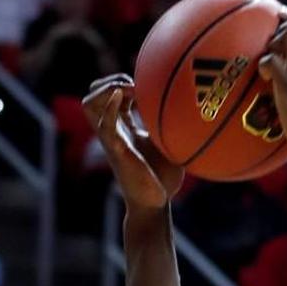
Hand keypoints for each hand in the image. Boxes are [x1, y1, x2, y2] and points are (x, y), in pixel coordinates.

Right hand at [82, 74, 183, 209]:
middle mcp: (113, 131)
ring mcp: (111, 140)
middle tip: (132, 85)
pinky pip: (104, 123)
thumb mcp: (168, 146)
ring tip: (126, 89)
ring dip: (105, 90)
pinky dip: (110, 105)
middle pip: (93, 97)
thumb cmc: (163, 179)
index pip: (112, 98)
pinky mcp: (115, 150)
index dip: (123, 84)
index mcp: (124, 130)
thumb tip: (196, 113)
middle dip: (108, 82)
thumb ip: (172, 129)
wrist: (155, 203)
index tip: (145, 86)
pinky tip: (121, 94)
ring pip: (90, 105)